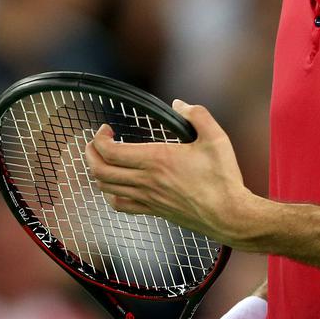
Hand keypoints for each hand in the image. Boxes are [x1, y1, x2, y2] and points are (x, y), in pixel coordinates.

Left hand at [85, 101, 255, 243]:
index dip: (99, 138)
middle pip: (100, 170)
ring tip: (105, 159)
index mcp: (157, 160)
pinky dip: (110, 193)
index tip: (106, 129)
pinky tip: (118, 184)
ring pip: (106, 187)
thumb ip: (197, 115)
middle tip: (97, 142)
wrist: (228, 214)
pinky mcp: (153, 210)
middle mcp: (147, 180)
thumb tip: (179, 104)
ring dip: (98, 171)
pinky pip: (120, 205)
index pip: (110, 151)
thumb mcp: (216, 138)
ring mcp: (148, 198)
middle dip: (91, 153)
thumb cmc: (222, 178)